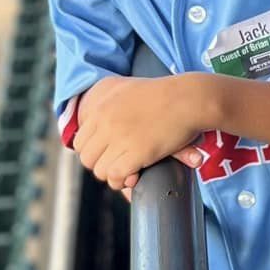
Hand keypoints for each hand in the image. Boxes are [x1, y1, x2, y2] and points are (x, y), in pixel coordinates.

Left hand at [71, 74, 210, 191]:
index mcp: (100, 107)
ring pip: (100, 170)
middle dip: (102, 165)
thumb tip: (95, 111)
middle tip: (119, 164)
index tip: (108, 154)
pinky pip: (116, 176)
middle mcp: (105, 122)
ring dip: (113, 175)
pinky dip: (123, 181)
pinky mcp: (136, 152)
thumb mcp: (128, 89)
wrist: (189, 98)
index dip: (94, 152)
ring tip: (128, 172)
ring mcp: (119, 137)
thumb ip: (108, 101)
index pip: (80, 141)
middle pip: (87, 158)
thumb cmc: (165, 93)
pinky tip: (134, 177)